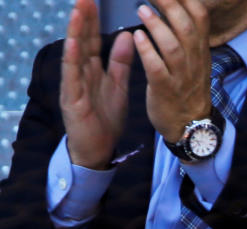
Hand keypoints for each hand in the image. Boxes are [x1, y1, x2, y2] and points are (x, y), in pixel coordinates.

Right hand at [60, 0, 133, 169]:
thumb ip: (120, 62)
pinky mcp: (73, 100)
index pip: (93, 39)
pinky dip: (72, 60)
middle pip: (82, 41)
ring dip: (76, 33)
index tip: (95, 0)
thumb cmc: (105, 117)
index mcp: (93, 69)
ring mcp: (75, 85)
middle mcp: (81, 73)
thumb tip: (127, 36)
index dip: (94, 20)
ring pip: (74, 55)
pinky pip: (73, 78)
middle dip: (84, 19)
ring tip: (78, 12)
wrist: (98, 147)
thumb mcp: (117, 85)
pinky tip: (73, 45)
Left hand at [132, 0, 211, 142]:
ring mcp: (180, 76)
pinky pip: (157, 69)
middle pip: (186, 27)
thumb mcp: (194, 60)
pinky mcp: (165, 90)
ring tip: (142, 10)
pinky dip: (148, 52)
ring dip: (157, 26)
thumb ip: (187, 35)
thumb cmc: (186, 89)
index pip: (200, 17)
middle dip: (169, 5)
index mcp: (199, 50)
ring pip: (172, 46)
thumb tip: (175, 7)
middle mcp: (193, 60)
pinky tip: (138, 37)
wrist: (189, 125)